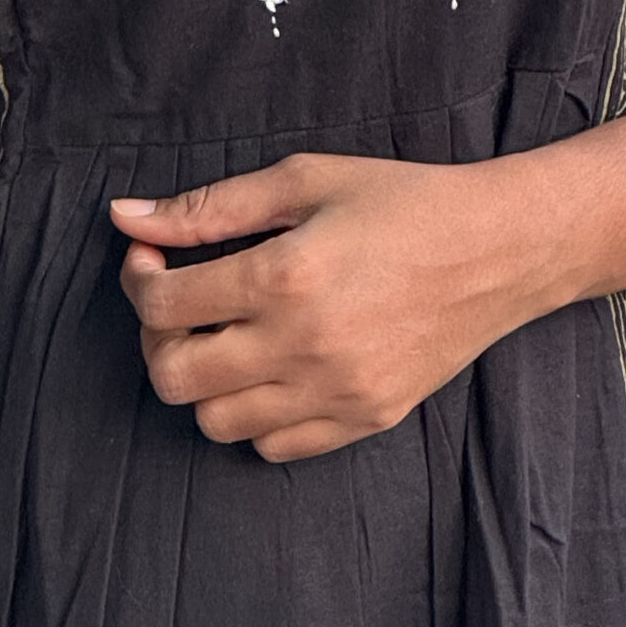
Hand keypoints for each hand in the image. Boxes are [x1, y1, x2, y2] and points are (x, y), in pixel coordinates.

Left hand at [110, 151, 551, 463]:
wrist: (500, 249)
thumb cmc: (402, 201)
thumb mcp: (303, 180)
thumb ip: (209, 206)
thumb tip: (125, 215)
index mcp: (285, 275)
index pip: (164, 304)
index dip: (139, 277)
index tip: (153, 257)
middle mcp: (304, 345)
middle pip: (174, 378)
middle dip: (157, 338)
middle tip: (180, 302)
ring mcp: (336, 392)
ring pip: (216, 422)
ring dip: (203, 381)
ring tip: (226, 335)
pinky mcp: (365, 419)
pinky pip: (274, 446)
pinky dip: (254, 414)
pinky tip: (270, 367)